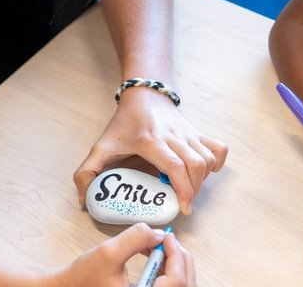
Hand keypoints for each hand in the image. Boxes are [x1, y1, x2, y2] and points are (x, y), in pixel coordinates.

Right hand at [52, 223, 193, 286]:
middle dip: (180, 259)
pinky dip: (167, 272)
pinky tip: (153, 257)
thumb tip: (160, 234)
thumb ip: (136, 238)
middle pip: (184, 286)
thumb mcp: (109, 252)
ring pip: (179, 286)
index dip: (176, 256)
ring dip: (174, 265)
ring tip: (157, 247)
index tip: (167, 236)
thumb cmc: (84, 277)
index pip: (176, 283)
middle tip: (167, 240)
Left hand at [73, 88, 227, 214]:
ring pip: (207, 158)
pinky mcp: (198, 132)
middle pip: (196, 165)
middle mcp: (174, 135)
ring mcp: (188, 133)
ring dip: (202, 180)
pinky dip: (216, 163)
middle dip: (193, 190)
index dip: (182, 189)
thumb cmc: (124, 123)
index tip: (182, 208)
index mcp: (150, 140)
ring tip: (187, 190)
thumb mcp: (101, 146)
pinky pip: (218, 148)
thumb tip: (85, 200)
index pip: (174, 165)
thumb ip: (87, 173)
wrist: (144, 95)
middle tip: (182, 205)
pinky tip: (204, 173)